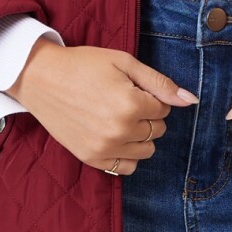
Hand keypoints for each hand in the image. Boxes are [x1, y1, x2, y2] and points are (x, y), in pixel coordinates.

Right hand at [7, 38, 199, 172]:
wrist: (40, 78)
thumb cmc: (83, 65)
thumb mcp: (124, 62)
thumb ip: (159, 83)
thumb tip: (191, 100)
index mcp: (130, 104)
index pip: (164, 109)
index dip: (152, 96)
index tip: (132, 88)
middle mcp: (119, 131)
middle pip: (157, 130)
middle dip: (148, 115)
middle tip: (123, 100)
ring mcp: (104, 148)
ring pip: (146, 151)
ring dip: (139, 135)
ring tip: (118, 117)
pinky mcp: (91, 158)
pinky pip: (126, 168)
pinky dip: (127, 155)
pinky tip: (114, 136)